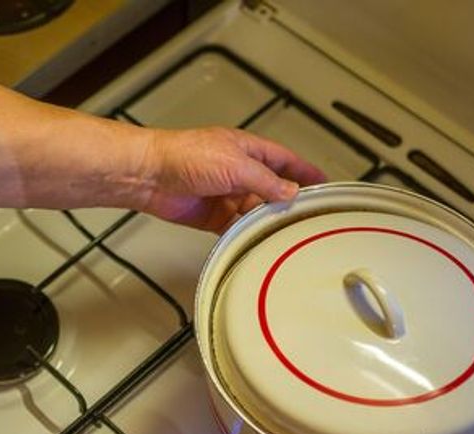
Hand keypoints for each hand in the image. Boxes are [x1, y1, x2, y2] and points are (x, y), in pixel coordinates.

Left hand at [137, 127, 325, 231]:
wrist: (150, 175)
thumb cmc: (184, 156)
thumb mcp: (235, 165)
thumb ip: (266, 181)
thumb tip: (290, 192)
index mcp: (247, 151)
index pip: (284, 161)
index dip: (304, 172)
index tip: (322, 183)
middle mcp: (237, 172)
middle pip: (271, 189)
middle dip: (286, 203)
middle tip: (304, 217)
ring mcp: (224, 194)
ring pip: (253, 211)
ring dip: (264, 221)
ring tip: (281, 233)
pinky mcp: (210, 215)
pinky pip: (234, 227)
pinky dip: (243, 235)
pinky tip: (254, 242)